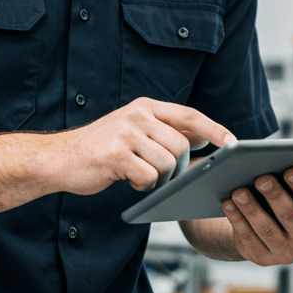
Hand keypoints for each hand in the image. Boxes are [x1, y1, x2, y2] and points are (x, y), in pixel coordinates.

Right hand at [50, 97, 233, 194]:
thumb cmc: (102, 149)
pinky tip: (129, 180)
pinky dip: (144, 185)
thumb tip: (205, 136)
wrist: (59, 158)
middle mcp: (137, 115)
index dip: (214, 129)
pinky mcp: (115, 155)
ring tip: (141, 176)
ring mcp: (125, 133)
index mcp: (145, 106)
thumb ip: (166, 131)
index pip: (189, 115)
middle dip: (178, 166)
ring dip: (160, 178)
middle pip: (181, 145)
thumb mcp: (135, 130)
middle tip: (162, 174)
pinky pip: (148, 176)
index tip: (233, 142)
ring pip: (167, 162)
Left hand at [221, 167, 292, 265]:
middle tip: (261, 176)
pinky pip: (247, 238)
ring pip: (267, 229)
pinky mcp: (261, 258)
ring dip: (252, 208)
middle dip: (275, 195)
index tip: (291, 168)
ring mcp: (284, 254)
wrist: (270, 227)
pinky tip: (228, 202)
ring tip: (239, 189)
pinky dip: (237, 219)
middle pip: (290, 216)